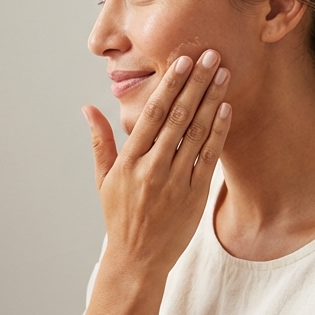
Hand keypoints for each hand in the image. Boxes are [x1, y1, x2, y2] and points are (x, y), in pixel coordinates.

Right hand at [85, 50, 230, 276]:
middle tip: (210, 55)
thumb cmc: (119, 216)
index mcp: (129, 162)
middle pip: (177, 117)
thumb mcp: (102, 179)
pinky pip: (209, 157)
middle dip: (195, 83)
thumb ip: (100, 141)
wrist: (138, 259)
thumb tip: (88, 108)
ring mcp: (176, 182)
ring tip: (222, 73)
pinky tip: (226, 108)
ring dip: (211, 100)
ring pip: (196, 133)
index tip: (182, 61)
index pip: (151, 114)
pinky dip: (218, 131)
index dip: (169, 85)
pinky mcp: (195, 195)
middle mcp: (152, 168)